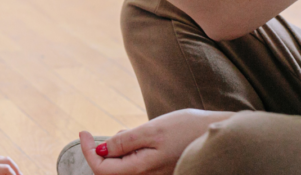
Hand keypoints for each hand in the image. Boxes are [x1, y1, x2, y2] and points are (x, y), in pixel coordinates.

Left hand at [80, 109, 232, 174]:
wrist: (218, 134)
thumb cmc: (187, 129)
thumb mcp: (152, 129)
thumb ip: (125, 142)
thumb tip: (101, 150)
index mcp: (142, 169)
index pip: (101, 170)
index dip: (87, 151)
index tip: (83, 131)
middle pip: (110, 171)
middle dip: (102, 151)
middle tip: (107, 131)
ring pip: (122, 168)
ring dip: (116, 151)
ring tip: (130, 133)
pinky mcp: (159, 171)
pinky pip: (134, 166)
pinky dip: (128, 152)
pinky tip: (138, 138)